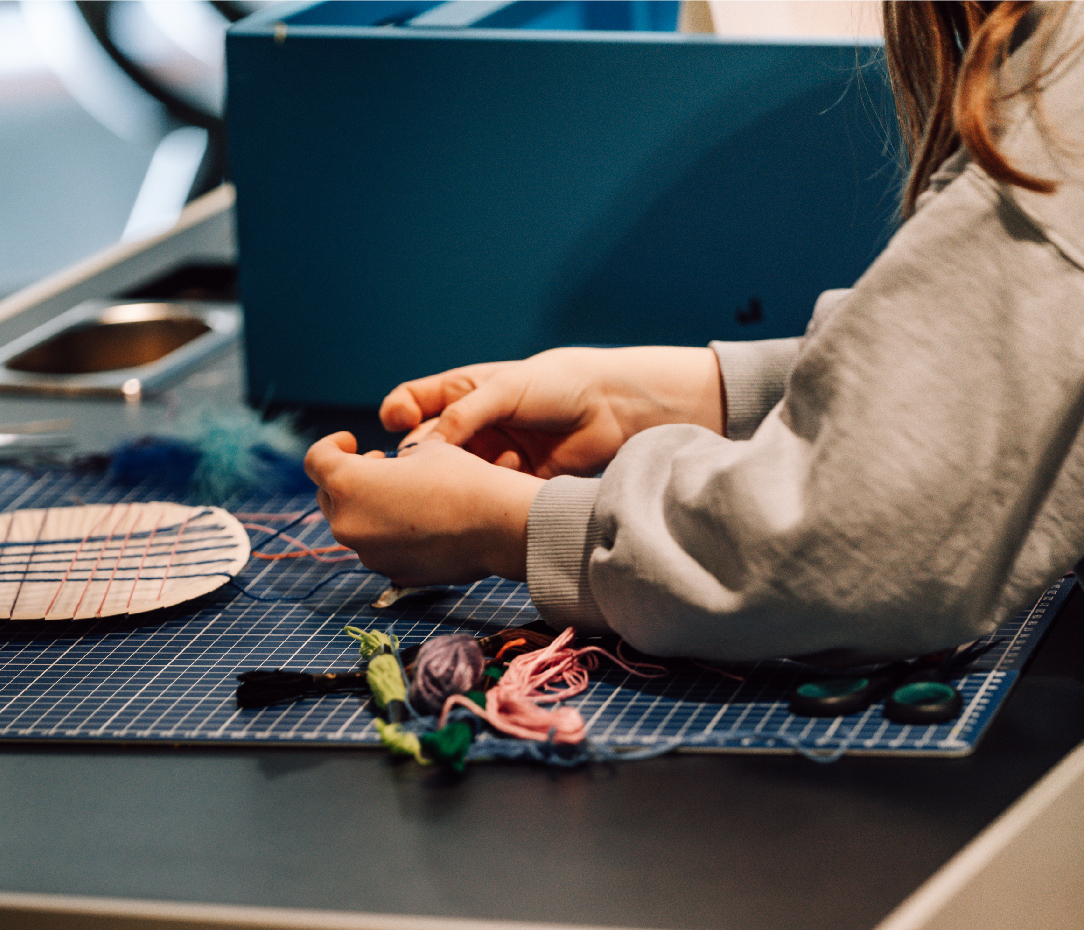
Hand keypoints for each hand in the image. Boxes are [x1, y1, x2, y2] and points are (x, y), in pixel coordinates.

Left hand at [304, 432, 543, 585]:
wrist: (498, 525)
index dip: (330, 445)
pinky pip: (378, 548)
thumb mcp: (424, 450)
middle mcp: (349, 523)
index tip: (351, 441)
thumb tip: (389, 472)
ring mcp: (369, 554)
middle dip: (347, 477)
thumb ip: (391, 462)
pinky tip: (421, 522)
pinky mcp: (391, 573)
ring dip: (368, 507)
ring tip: (404, 495)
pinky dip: (389, 533)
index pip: (315, 460)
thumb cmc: (463, 479)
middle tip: (378, 465)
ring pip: (354, 525)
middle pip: (328, 496)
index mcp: (349, 483)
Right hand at [379, 346, 724, 477]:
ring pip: (453, 473)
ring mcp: (487, 457)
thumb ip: (463, 415)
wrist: (610, 409)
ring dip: (462, 472)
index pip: (410, 404)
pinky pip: (483, 492)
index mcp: (461, 394)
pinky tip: (513, 473)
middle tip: (442, 457)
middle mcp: (469, 427)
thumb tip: (421, 446)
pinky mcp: (508, 483)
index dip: (397, 414)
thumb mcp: (504, 389)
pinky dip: (490, 487)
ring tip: (489, 462)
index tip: (397, 423)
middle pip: (426, 445)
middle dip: (428, 453)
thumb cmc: (556, 385)